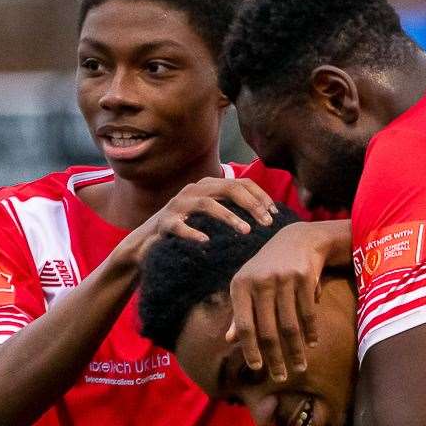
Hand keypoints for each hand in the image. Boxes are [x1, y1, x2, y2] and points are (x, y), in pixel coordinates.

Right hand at [113, 176, 276, 269]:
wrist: (149, 243)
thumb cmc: (190, 230)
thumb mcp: (213, 217)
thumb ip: (234, 211)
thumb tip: (268, 217)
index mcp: (208, 186)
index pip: (240, 183)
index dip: (260, 196)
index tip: (275, 213)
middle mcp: (194, 190)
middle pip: (228, 188)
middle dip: (251, 205)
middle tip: (267, 223)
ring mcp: (177, 205)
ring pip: (207, 204)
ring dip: (229, 217)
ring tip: (246, 232)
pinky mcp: (164, 223)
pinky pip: (179, 226)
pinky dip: (193, 233)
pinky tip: (206, 242)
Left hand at [225, 220, 352, 381]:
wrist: (298, 239)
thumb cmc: (267, 268)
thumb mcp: (248, 285)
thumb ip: (240, 312)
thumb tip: (230, 340)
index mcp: (240, 285)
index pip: (244, 325)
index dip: (249, 350)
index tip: (257, 368)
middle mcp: (260, 282)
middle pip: (268, 330)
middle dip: (275, 357)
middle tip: (280, 377)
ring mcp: (283, 279)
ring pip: (289, 325)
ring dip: (295, 350)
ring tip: (299, 366)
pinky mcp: (305, 277)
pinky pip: (308, 313)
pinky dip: (311, 332)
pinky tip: (312, 345)